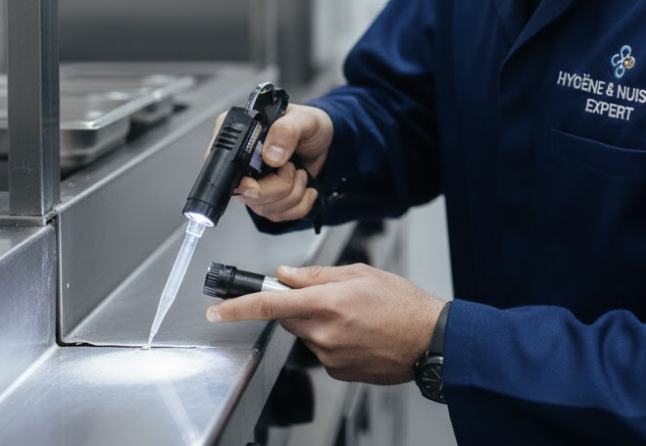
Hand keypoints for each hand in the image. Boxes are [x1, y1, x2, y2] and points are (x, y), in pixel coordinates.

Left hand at [205, 263, 445, 384]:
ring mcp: (329, 355)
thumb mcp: (361, 273)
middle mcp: (324, 332)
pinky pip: (321, 350)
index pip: (269, 305)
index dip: (237, 307)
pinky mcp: (337, 371)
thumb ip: (318, 274)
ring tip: (354, 315)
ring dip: (319, 321)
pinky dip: (331, 339)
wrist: (429, 340)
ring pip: (306, 333)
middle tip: (328, 296)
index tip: (216, 310)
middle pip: (288, 318)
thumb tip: (286, 276)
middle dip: (298, 305)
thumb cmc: (402, 303)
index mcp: (327, 302)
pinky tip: (358, 333)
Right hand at [206, 103, 332, 222]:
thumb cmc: (309, 125)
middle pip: (244, 193)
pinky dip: (298, 206)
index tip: (254, 185)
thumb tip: (271, 156)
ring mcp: (252, 184)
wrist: (325, 142)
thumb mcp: (303, 119)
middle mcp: (241, 162)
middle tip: (291, 166)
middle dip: (277, 187)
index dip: (237, 179)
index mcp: (240, 134)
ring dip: (292, 194)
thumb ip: (286, 131)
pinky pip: (278, 216)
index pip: (219, 162)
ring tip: (299, 173)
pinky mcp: (268, 200)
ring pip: (264, 208)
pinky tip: (305, 189)